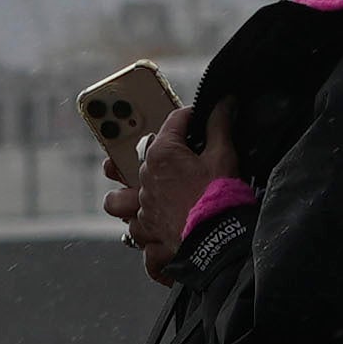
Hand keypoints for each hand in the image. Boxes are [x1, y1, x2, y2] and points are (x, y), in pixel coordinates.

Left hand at [103, 100, 223, 272]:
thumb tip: (223, 103)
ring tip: (136, 198)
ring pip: (119, 201)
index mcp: (162, 154)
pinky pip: (136, 234)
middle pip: (141, 160)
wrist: (219, 240)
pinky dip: (145, 234)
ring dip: (126, 199)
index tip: (199, 119)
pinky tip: (154, 232)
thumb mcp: (224, 155)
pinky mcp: (147, 235)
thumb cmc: (220, 196)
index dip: (190, 118)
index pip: (174, 122)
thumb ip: (220, 125)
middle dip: (158, 156)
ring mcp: (142, 209)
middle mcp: (144, 179)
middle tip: (175, 159)